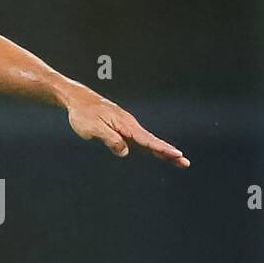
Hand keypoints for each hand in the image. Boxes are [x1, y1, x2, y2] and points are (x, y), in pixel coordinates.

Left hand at [65, 89, 188, 167]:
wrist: (77, 99)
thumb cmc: (83, 113)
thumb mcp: (93, 128)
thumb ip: (109, 139)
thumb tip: (125, 152)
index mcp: (125, 124)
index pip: (146, 140)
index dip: (162, 149)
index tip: (177, 154)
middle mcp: (129, 125)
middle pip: (152, 141)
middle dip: (169, 152)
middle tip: (186, 163)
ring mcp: (126, 126)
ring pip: (147, 141)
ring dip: (163, 151)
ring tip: (178, 161)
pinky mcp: (122, 128)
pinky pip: (139, 139)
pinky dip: (151, 147)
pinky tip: (158, 153)